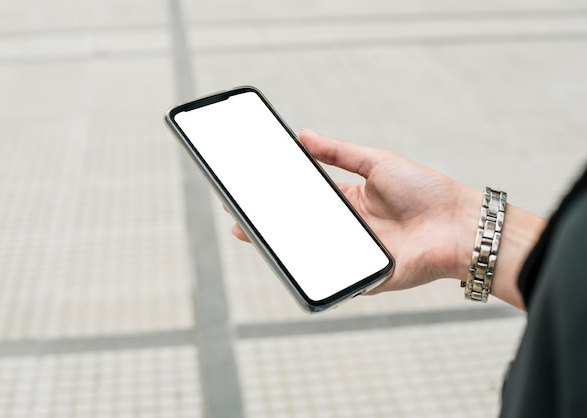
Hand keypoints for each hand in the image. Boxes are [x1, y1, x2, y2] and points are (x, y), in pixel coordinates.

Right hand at [232, 129, 480, 293]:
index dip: (280, 197)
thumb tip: (302, 134)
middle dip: (273, 226)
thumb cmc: (425, 190)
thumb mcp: (377, 161)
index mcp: (351, 200)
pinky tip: (292, 266)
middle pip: (304, 228)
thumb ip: (339, 152)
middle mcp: (350, 228)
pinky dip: (315, 276)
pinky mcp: (366, 278)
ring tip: (258, 240)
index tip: (253, 193)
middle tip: (241, 221)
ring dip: (287, 250)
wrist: (461, 224)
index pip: (307, 199)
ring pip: (314, 254)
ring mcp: (356, 254)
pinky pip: (336, 279)